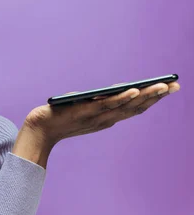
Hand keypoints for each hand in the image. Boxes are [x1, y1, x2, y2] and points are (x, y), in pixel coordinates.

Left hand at [23, 81, 180, 146]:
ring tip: (162, 87)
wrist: (40, 129)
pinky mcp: (84, 112)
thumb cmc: (61, 117)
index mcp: (107, 118)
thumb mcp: (84, 108)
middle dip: (156, 97)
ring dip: (145, 96)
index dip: (153, 100)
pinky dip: (121, 98)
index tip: (169, 88)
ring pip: (125, 106)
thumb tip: (115, 90)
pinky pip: (106, 105)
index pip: (134, 109)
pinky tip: (133, 90)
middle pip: (136, 107)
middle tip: (175, 85)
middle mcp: (105, 119)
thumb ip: (99, 101)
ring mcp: (96, 116)